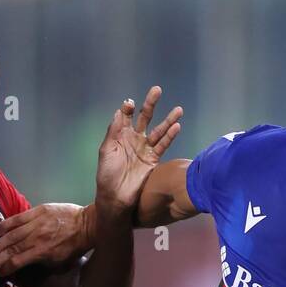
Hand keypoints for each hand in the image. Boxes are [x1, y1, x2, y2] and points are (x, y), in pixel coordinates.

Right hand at [0, 203, 87, 277]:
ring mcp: (36, 223)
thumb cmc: (75, 247)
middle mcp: (36, 238)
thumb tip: (24, 264)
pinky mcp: (37, 211)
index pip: (16, 261)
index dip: (4, 267)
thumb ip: (40, 262)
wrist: (87, 225)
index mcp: (42, 253)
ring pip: (11, 233)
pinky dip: (5, 225)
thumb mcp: (59, 262)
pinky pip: (17, 218)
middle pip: (10, 248)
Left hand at [95, 85, 181, 213]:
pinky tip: (177, 126)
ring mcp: (145, 148)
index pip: (126, 115)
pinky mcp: (153, 159)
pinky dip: (170, 136)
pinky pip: (163, 145)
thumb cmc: (106, 173)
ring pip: (159, 130)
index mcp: (121, 134)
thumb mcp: (106, 150)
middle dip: (150, 104)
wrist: (115, 196)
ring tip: (178, 109)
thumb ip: (114, 130)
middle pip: (145, 117)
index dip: (128, 108)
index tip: (130, 104)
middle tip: (157, 90)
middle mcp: (135, 138)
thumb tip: (121, 111)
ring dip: (168, 120)